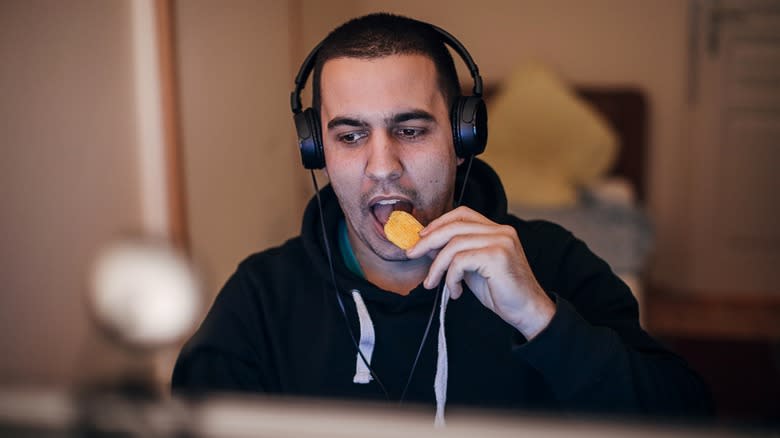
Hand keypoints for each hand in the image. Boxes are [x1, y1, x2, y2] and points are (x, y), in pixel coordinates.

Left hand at [405, 207, 554, 338]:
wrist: (527, 311)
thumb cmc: (501, 292)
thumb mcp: (473, 269)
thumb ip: (457, 254)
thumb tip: (429, 245)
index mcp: (497, 230)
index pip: (463, 214)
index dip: (439, 222)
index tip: (422, 236)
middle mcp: (501, 231)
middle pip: (454, 226)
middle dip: (428, 240)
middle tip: (412, 254)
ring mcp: (501, 241)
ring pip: (454, 245)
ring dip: (437, 267)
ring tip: (433, 284)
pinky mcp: (497, 256)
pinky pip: (460, 261)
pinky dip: (451, 277)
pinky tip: (455, 291)